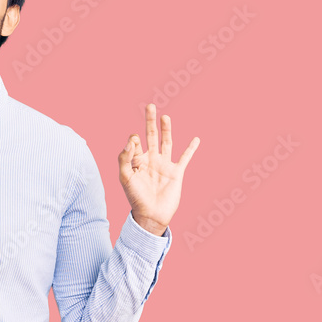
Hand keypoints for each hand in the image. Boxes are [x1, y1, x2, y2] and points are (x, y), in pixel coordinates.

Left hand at [117, 103, 199, 234]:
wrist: (151, 215)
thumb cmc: (135, 198)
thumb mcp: (125, 177)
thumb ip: (125, 158)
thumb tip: (131, 139)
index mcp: (137, 161)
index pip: (135, 143)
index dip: (133, 141)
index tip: (134, 142)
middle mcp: (151, 160)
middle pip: (151, 136)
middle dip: (150, 121)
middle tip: (149, 106)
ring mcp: (165, 165)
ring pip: (167, 142)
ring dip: (166, 129)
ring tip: (165, 116)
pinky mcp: (177, 172)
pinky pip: (185, 158)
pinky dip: (191, 149)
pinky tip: (196, 139)